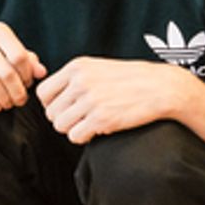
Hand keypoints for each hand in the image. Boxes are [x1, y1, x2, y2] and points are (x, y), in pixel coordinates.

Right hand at [0, 23, 45, 111]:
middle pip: (6, 72)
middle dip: (17, 92)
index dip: (26, 76)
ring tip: (8, 104)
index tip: (27, 85)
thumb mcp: (5, 48)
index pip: (19, 56)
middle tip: (20, 101)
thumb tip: (42, 72)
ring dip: (3, 98)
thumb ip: (26, 59)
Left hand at [36, 57, 190, 143]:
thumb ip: (74, 79)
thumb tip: (51, 99)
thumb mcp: (98, 68)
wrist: (161, 87)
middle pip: (51, 112)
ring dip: (73, 129)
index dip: (52, 105)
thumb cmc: (130, 79)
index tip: (66, 108)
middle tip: (81, 119)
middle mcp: (80, 82)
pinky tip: (97, 130)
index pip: (43, 92)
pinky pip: (75, 136)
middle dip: (63, 119)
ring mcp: (90, 100)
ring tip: (89, 123)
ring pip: (60, 126)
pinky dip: (83, 137)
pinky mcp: (101, 118)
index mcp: (77, 67)